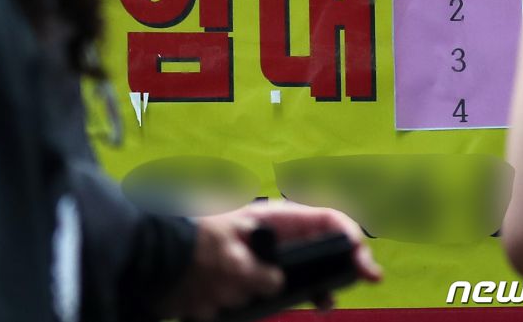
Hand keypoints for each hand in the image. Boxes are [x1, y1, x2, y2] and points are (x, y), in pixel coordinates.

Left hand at [155, 200, 381, 320]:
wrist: (155, 265)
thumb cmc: (190, 248)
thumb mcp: (228, 259)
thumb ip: (258, 274)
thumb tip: (274, 284)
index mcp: (271, 219)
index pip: (321, 217)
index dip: (347, 233)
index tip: (361, 259)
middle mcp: (273, 236)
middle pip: (321, 241)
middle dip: (346, 257)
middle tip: (368, 277)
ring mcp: (264, 258)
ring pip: (307, 266)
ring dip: (325, 279)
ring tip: (330, 302)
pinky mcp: (252, 279)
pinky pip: (286, 286)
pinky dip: (302, 293)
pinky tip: (311, 305)